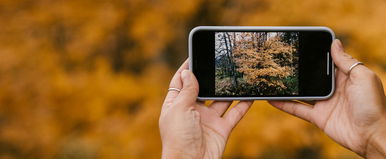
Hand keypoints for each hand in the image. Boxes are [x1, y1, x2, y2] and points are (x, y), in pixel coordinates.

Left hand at [159, 60, 252, 158]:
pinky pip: (235, 114)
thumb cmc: (178, 138)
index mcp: (176, 104)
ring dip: (229, 90)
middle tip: (221, 62)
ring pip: (221, 100)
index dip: (187, 69)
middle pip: (203, 89)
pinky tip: (251, 95)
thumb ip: (186, 90)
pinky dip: (244, 105)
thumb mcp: (179, 109)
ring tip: (239, 74)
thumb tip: (188, 71)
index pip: (180, 82)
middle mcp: (192, 110)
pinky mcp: (221, 129)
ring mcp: (208, 119)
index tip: (195, 54)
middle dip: (211, 77)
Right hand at [269, 39, 385, 157]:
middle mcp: (333, 88)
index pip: (327, 61)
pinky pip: (297, 109)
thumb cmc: (373, 106)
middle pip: (311, 76)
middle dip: (298, 69)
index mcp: (345, 76)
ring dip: (288, 86)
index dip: (316, 53)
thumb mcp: (362, 77)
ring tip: (272, 77)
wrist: (371, 136)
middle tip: (280, 60)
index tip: (301, 43)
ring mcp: (324, 103)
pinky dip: (284, 104)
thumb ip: (346, 61)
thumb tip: (335, 42)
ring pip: (301, 92)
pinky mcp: (317, 117)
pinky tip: (271, 99)